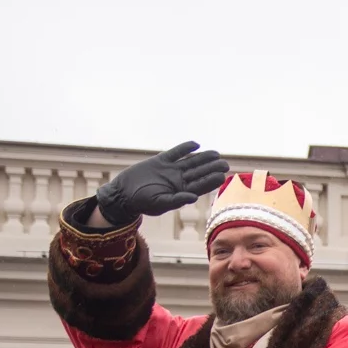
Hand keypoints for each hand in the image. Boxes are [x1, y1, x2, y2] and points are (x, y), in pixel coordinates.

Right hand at [95, 141, 229, 226]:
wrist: (124, 192)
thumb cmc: (142, 202)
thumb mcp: (159, 203)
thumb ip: (176, 200)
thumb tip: (193, 198)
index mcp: (181, 192)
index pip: (200, 186)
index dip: (211, 180)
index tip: (222, 175)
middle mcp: (179, 181)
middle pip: (199, 173)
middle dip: (211, 168)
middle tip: (224, 163)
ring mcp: (171, 170)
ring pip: (190, 162)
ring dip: (203, 158)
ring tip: (215, 154)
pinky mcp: (161, 161)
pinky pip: (175, 153)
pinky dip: (184, 148)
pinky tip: (195, 144)